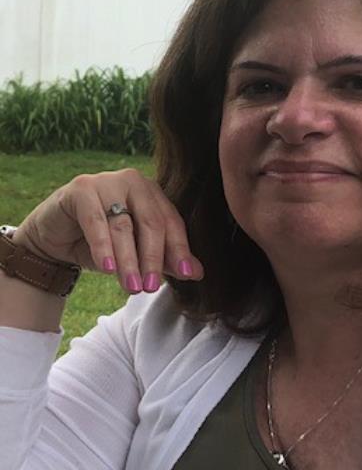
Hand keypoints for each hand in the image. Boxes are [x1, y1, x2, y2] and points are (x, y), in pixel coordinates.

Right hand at [12, 169, 203, 293]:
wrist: (56, 238)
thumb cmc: (101, 244)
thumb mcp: (136, 256)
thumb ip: (166, 262)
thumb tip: (197, 273)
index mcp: (153, 194)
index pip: (171, 222)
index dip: (180, 249)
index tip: (187, 275)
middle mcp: (134, 182)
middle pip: (151, 223)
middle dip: (152, 259)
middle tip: (150, 288)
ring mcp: (106, 181)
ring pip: (123, 226)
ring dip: (128, 261)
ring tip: (132, 287)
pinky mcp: (81, 188)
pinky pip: (95, 221)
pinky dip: (103, 247)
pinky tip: (107, 268)